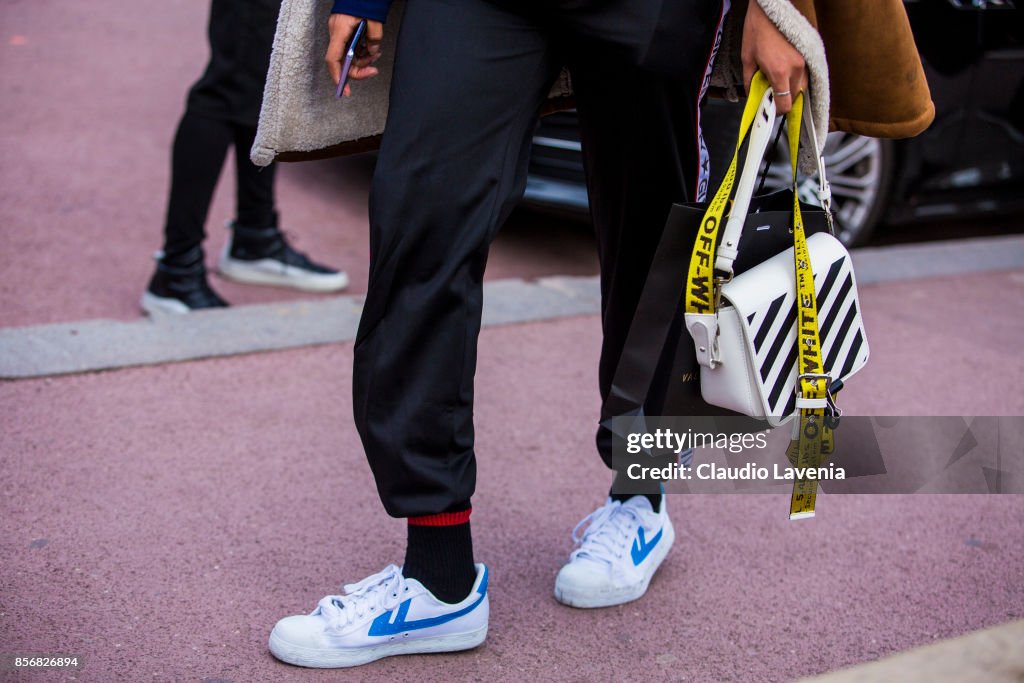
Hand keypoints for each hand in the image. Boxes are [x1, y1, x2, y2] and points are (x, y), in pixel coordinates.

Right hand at [325, 14, 383, 96]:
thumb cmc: (364, 2)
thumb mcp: (374, 20)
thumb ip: (374, 38)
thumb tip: (373, 51)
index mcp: (340, 30)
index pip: (334, 59)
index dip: (339, 76)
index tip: (344, 90)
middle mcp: (336, 33)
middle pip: (342, 61)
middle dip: (358, 69)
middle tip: (374, 71)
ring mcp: (339, 32)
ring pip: (348, 55)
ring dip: (363, 59)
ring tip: (376, 53)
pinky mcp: (344, 31)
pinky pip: (350, 47)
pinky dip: (361, 51)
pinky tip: (372, 48)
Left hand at [741, 0, 806, 114]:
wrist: (769, 11)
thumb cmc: (756, 32)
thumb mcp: (747, 60)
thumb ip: (750, 83)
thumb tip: (752, 96)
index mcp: (779, 72)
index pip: (784, 105)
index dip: (776, 112)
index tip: (770, 110)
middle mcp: (795, 69)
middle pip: (794, 99)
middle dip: (782, 100)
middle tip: (770, 94)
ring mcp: (803, 62)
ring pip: (801, 88)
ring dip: (790, 90)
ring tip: (776, 82)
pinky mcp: (806, 55)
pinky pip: (804, 76)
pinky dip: (795, 80)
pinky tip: (784, 74)